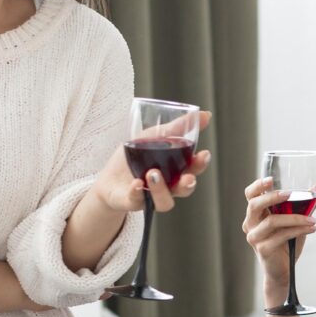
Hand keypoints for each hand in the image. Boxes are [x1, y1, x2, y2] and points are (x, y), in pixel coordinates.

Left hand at [91, 111, 213, 213]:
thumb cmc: (134, 157)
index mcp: (175, 170)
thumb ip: (179, 127)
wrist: (108, 176)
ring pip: (165, 202)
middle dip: (189, 184)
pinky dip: (137, 193)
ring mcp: (150, 197)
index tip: (203, 154)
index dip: (200, 164)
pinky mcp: (131, 202)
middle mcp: (167, 186)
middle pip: (185, 189)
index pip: (193, 169)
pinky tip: (136, 184)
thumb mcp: (155, 135)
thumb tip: (206, 114)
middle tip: (188, 177)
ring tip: (153, 173)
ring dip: (162, 189)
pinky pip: (137, 202)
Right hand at [242, 176, 315, 282]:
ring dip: (295, 218)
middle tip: (291, 194)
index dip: (258, 186)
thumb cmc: (287, 242)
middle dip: (272, 197)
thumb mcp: (297, 219)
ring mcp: (255, 237)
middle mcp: (250, 224)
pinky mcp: (263, 249)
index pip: (250, 195)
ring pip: (272, 221)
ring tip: (314, 219)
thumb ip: (308, 203)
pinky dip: (299, 230)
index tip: (271, 179)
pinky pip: (281, 235)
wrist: (283, 270)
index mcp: (256, 213)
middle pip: (254, 205)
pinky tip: (312, 228)